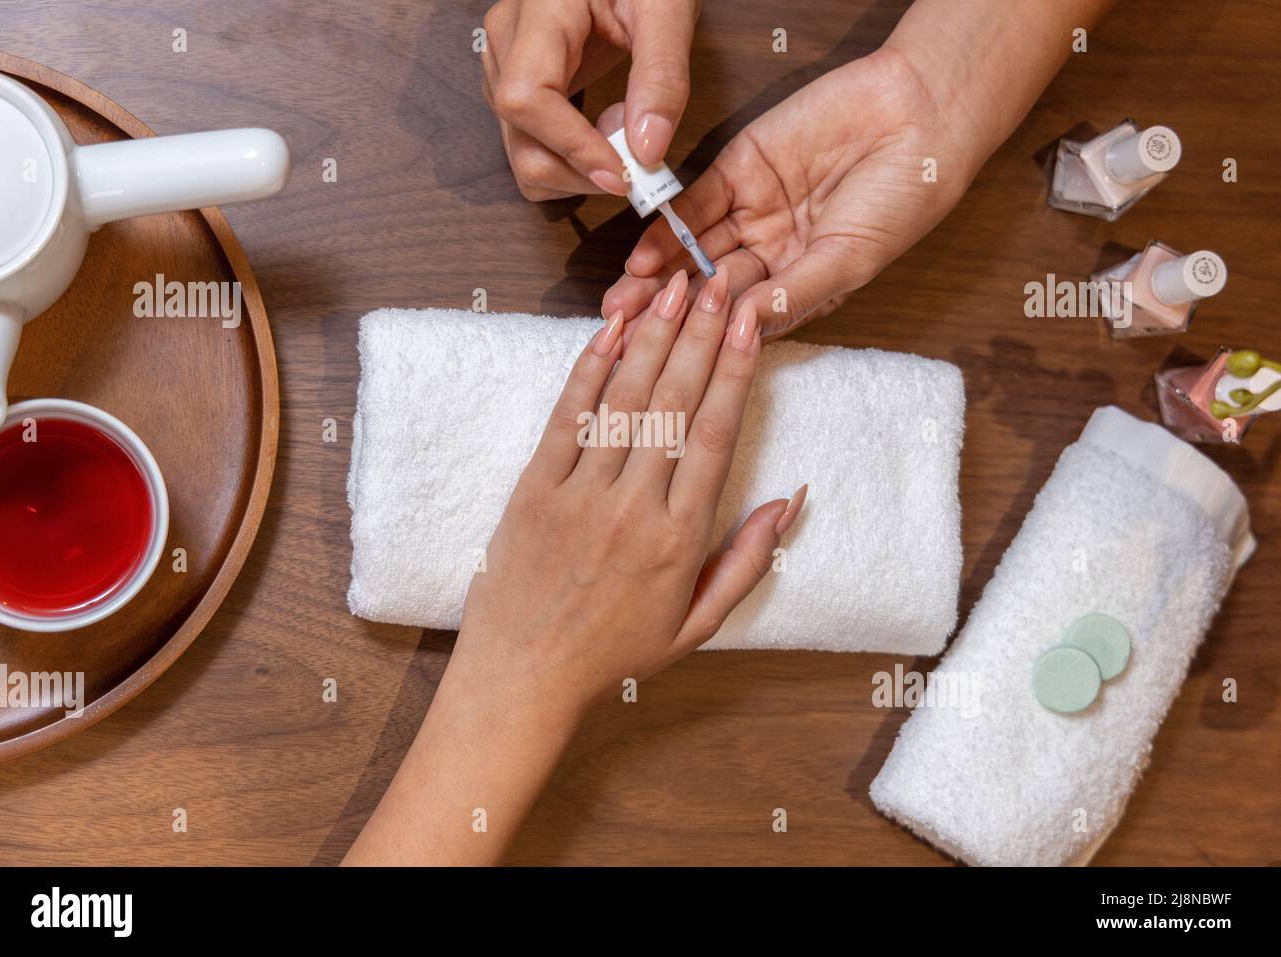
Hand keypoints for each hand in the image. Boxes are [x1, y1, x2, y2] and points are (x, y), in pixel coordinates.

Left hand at [344, 267, 806, 864]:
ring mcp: (579, 494)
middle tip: (717, 281)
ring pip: (623, 401)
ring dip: (649, 338)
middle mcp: (631, 506)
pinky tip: (608, 331)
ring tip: (671, 288)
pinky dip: (587, 371)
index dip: (733, 371)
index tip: (749, 322)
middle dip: (698, 335)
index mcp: (678, 538)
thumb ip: (746, 561)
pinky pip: (565, 419)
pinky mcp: (534, 490)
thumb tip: (790, 501)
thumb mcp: (697, 625)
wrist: (523, 676)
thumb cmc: (614, 652)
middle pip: (673, 403)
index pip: (714, 435)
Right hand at [480, 0, 699, 199]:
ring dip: (572, 173)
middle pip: (518, 135)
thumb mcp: (667, 10)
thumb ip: (662, 76)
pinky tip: (600, 142)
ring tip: (620, 147)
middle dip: (576, 172)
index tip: (621, 174)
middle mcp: (507, 38)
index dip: (571, 147)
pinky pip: (527, 143)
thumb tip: (647, 149)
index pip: (527, 97)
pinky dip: (566, 163)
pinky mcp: (514, 82)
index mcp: (540, 9)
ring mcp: (503, 62)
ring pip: (519, 150)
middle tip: (632, 172)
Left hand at [602, 47, 978, 337]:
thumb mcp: (849, 258)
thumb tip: (743, 330)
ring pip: (694, 252)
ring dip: (658, 277)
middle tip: (624, 338)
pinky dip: (670, 228)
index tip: (662, 371)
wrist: (917, 114)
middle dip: (667, 314)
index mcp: (801, 289)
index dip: (702, 346)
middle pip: (707, 292)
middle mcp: (771, 257)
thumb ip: (794, 293)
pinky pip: (696, 205)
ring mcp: (753, 213)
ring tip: (622, 303)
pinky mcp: (739, 170)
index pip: (740, 325)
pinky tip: (643, 256)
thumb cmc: (901, 198)